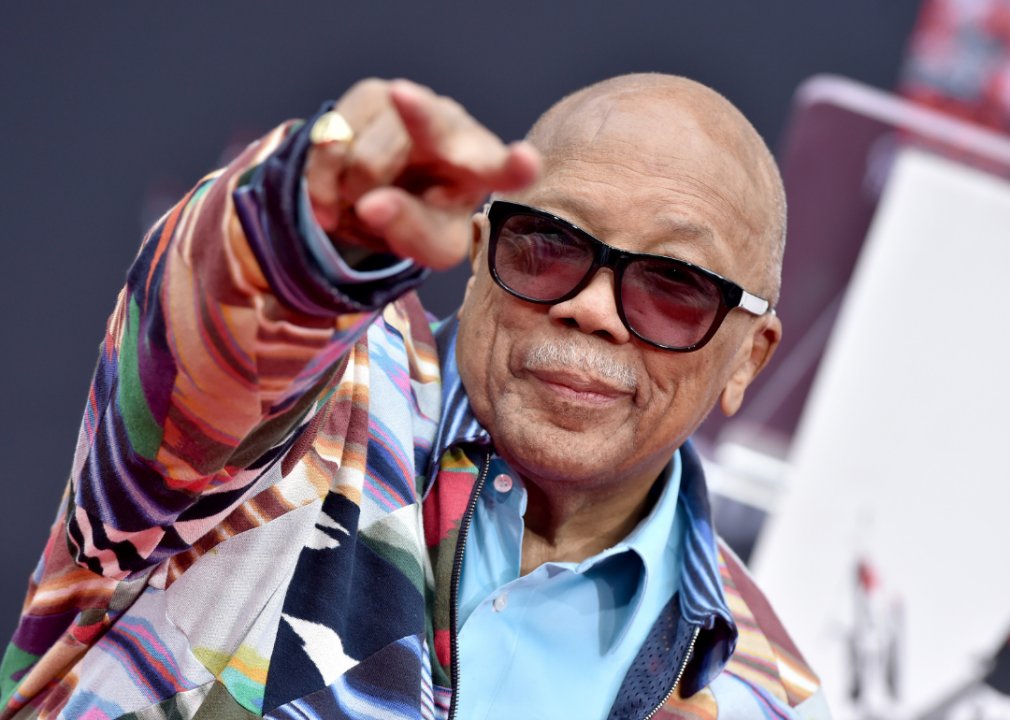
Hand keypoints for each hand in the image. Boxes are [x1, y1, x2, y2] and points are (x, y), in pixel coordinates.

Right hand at [304, 78, 539, 269]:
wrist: (391, 187)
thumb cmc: (426, 216)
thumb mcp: (429, 245)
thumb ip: (409, 232)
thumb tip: (370, 205)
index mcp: (483, 168)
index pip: (506, 169)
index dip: (515, 167)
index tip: (524, 160)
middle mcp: (453, 128)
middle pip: (433, 126)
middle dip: (417, 112)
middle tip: (402, 95)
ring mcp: (411, 104)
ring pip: (365, 162)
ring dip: (353, 197)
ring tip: (366, 199)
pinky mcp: (368, 96)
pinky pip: (329, 147)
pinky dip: (322, 187)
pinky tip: (334, 197)